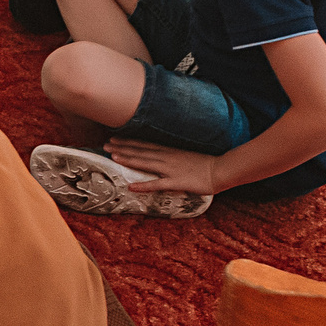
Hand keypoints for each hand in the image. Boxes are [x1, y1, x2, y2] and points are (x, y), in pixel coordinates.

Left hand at [108, 138, 226, 193]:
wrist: (220, 170)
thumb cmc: (203, 164)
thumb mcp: (184, 155)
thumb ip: (170, 156)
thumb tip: (157, 157)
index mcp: (168, 151)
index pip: (143, 145)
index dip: (127, 142)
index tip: (113, 138)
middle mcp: (166, 157)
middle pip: (140, 151)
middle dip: (121, 148)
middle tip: (104, 144)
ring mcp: (170, 169)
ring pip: (145, 163)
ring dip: (128, 159)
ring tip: (113, 156)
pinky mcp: (176, 182)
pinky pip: (157, 184)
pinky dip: (143, 185)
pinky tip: (131, 187)